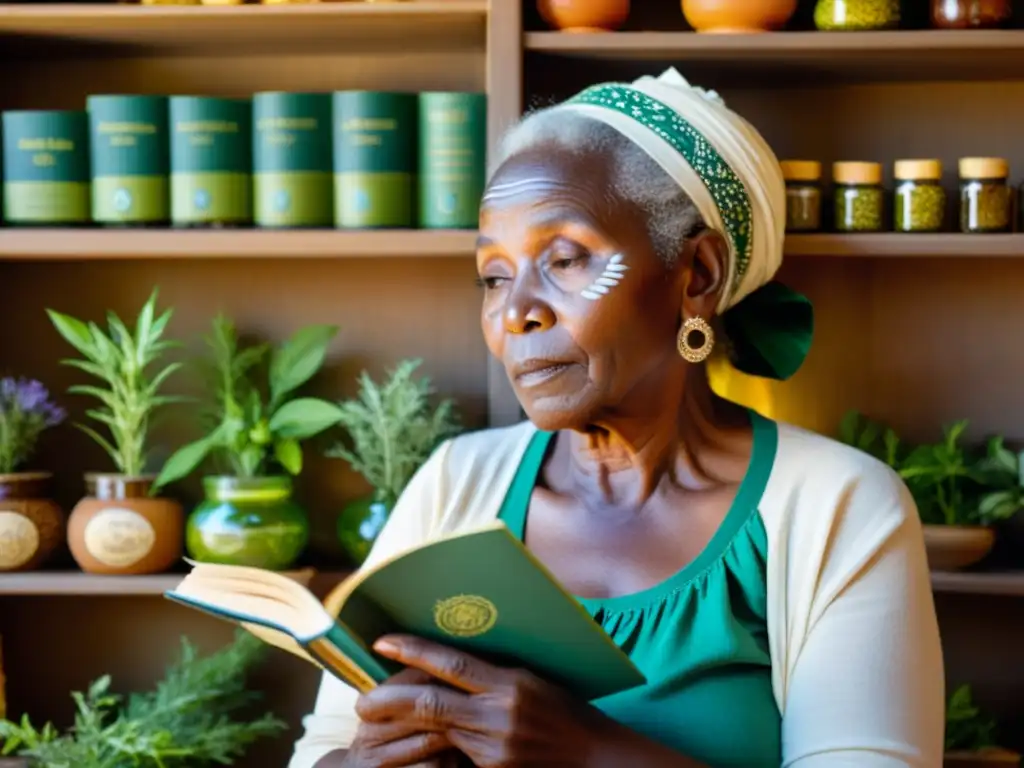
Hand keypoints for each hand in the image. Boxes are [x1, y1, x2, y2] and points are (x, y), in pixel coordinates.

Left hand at [359, 634, 609, 767]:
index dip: (413, 651)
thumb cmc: (565, 709)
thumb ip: (491, 672)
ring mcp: (493, 748)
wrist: (594, 757)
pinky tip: (414, 740)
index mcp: (511, 683)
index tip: (381, 642)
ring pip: (435, 731)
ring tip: (376, 720)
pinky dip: (433, 744)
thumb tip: (447, 656)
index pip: (452, 664)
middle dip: (389, 700)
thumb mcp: (531, 678)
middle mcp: (499, 715)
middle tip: (360, 701)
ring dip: (402, 725)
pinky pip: (453, 754)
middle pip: (430, 704)